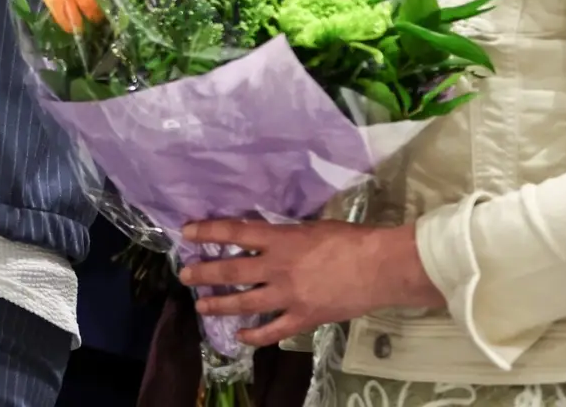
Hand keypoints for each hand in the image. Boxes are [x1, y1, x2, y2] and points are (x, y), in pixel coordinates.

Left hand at [180, 219, 443, 345]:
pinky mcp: (304, 318)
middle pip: (231, 271)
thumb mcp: (311, 228)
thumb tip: (266, 239)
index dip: (207, 231)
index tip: (186, 232)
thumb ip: (285, 236)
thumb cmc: (351, 239)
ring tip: (200, 306)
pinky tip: (241, 336)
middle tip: (184, 274)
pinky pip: (274, 330)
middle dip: (204, 272)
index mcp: (280, 240)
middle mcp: (277, 268)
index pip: (233, 232)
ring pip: (245, 303)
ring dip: (220, 305)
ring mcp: (289, 296)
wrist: (381, 267)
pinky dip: (256, 336)